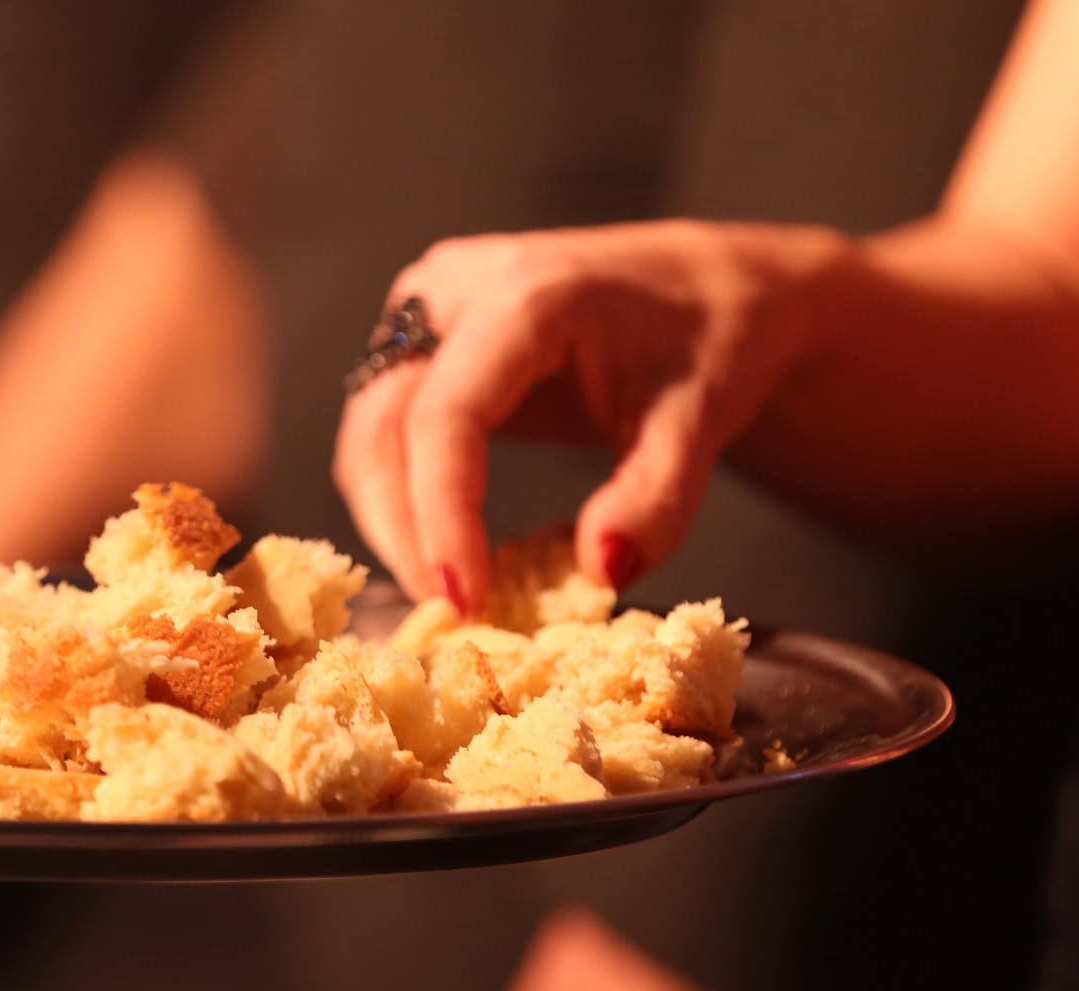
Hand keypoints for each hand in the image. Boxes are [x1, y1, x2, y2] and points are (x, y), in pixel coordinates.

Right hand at [333, 220, 845, 611]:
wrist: (707, 288)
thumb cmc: (709, 339)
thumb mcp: (702, 418)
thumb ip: (656, 497)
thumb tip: (600, 574)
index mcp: (525, 293)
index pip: (447, 412)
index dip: (443, 512)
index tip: (465, 599)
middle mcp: (454, 290)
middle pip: (384, 422)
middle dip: (406, 529)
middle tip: (451, 614)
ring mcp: (428, 312)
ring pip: (369, 429)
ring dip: (391, 519)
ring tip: (446, 592)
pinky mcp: (421, 344)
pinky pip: (384, 428)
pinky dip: (401, 496)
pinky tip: (442, 550)